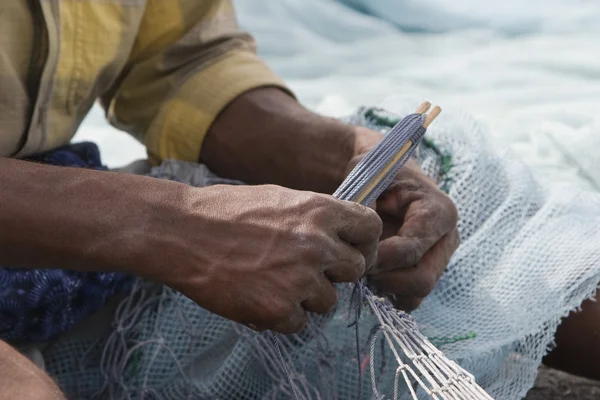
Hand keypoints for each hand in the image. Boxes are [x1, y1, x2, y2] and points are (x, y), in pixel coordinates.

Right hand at [141, 184, 381, 333]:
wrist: (183, 232)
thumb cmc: (226, 211)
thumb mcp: (281, 198)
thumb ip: (316, 218)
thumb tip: (340, 237)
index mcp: (321, 211)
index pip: (370, 229)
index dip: (363, 242)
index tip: (349, 249)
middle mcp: (318, 244)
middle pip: (357, 270)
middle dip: (335, 273)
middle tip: (306, 270)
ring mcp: (300, 279)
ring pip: (329, 301)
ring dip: (307, 297)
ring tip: (273, 281)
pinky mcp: (279, 309)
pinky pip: (299, 322)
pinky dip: (281, 315)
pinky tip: (258, 296)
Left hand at [350, 128, 459, 310]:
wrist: (384, 174)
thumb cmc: (376, 172)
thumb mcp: (369, 177)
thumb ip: (365, 205)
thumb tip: (363, 241)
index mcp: (438, 211)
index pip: (411, 249)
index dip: (378, 257)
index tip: (353, 251)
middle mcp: (446, 238)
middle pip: (420, 279)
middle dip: (383, 278)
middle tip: (357, 264)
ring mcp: (439, 258)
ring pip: (417, 293)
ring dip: (385, 287)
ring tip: (363, 267)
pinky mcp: (428, 270)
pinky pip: (411, 297)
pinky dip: (389, 293)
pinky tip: (370, 275)